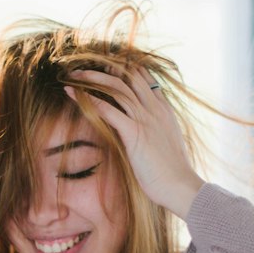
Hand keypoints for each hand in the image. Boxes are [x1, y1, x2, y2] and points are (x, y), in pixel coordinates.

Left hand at [66, 68, 202, 220]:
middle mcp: (154, 109)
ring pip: (117, 88)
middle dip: (104, 69)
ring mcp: (145, 119)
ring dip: (92, 79)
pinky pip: (108, 110)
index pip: (145, 78)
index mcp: (163, 109)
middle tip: (84, 70)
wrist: (180, 185)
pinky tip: (74, 95)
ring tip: (74, 77)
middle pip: (129, 77)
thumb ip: (157, 129)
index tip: (107, 67)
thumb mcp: (167, 142)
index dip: (125, 69)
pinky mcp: (134, 132)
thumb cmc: (173, 171)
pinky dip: (89, 100)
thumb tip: (145, 130)